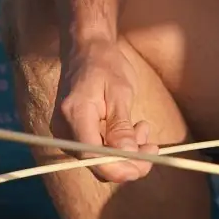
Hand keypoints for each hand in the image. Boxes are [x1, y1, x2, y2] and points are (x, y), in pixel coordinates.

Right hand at [55, 38, 155, 182]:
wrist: (86, 50)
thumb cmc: (105, 64)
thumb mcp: (120, 92)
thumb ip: (121, 126)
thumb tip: (129, 156)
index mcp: (75, 115)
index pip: (93, 158)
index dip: (120, 169)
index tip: (147, 164)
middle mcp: (65, 129)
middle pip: (97, 163)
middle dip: (129, 160)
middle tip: (154, 146)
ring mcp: (67, 133)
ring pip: (100, 159)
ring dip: (127, 150)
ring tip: (144, 127)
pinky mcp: (74, 134)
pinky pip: (98, 150)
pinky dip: (118, 144)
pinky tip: (133, 128)